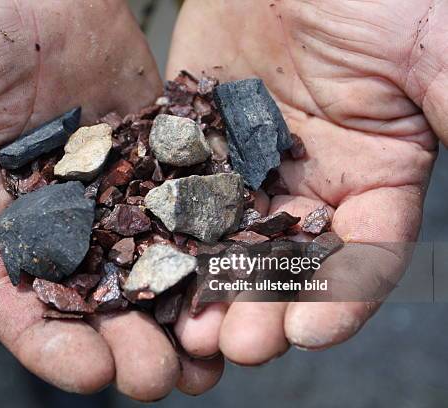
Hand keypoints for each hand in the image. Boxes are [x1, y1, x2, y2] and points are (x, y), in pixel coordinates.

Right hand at [0, 0, 221, 399]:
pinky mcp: (154, 163)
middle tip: (159, 375)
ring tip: (210, 353)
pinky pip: (185, 210)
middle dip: (125, 342)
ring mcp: (108, 194)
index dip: (49, 346)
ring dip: (175, 312)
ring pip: (145, 267)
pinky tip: (236, 281)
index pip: (15, 303)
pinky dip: (209, 247)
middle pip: (89, 299)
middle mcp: (49, 222)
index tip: (90, 374)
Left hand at [166, 0, 438, 362]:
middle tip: (236, 345)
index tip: (307, 334)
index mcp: (375, 176)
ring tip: (186, 329)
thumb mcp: (431, 48)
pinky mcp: (198, 140)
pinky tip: (148, 262)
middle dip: (263, 308)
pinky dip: (165, 228)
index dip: (341, 299)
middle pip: (287, 264)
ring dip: (208, 287)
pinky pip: (179, 189)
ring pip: (226, 240)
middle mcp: (310, 183)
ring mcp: (247, 165)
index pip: (365, 256)